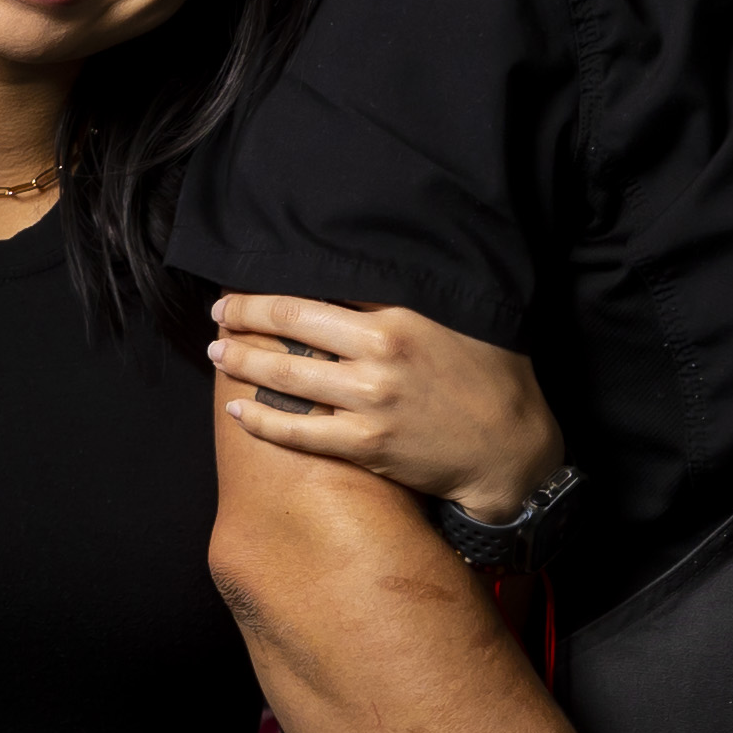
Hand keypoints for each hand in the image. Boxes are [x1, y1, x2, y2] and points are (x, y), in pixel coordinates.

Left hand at [213, 296, 564, 520]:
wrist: (513, 451)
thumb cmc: (496, 381)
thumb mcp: (465, 323)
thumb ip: (416, 302)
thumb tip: (370, 281)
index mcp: (401, 316)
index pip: (324, 289)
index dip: (281, 285)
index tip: (252, 283)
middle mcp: (380, 353)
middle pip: (292, 323)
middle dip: (246, 314)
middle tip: (220, 311)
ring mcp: (370, 401)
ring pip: (287, 376)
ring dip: (243, 361)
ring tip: (219, 352)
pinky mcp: (366, 445)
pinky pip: (299, 432)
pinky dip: (261, 421)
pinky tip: (237, 410)